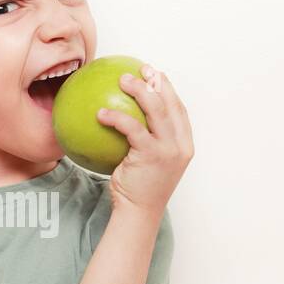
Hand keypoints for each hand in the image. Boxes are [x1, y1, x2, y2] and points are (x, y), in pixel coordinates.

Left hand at [97, 65, 194, 215]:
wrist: (139, 213)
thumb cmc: (138, 189)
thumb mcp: (147, 163)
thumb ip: (145, 142)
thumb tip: (124, 120)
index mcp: (184, 145)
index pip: (180, 110)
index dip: (169, 89)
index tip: (155, 74)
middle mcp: (180, 145)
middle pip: (170, 104)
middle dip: (156, 82)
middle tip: (139, 70)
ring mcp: (169, 150)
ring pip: (156, 110)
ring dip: (139, 90)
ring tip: (122, 80)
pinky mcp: (152, 155)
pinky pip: (132, 128)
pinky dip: (116, 117)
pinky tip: (100, 113)